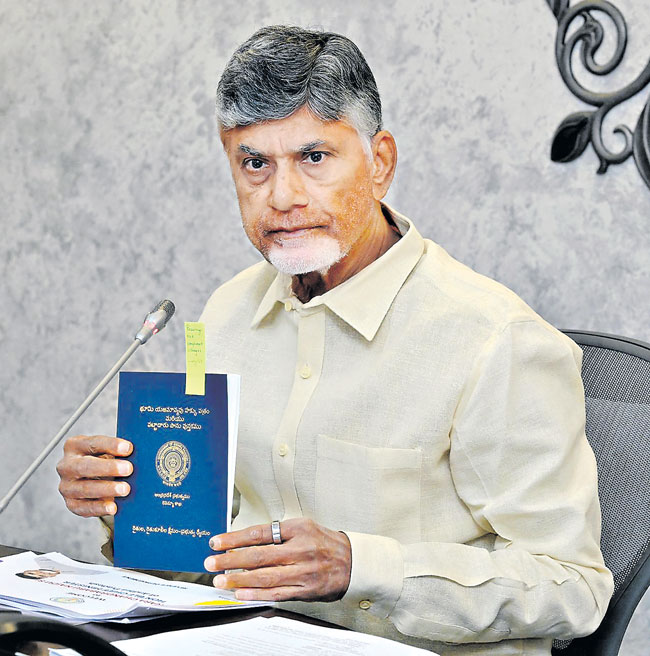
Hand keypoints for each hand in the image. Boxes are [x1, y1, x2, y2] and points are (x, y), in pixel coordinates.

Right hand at [56, 435, 132, 516]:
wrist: (93, 478)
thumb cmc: (103, 459)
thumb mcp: (108, 451)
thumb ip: (119, 451)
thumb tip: (139, 453)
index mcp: (75, 445)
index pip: (92, 443)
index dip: (111, 445)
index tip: (128, 448)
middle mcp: (66, 465)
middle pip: (85, 466)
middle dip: (108, 467)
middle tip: (128, 469)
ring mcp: (66, 486)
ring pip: (84, 488)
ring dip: (106, 489)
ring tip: (125, 489)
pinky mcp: (71, 503)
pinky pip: (84, 507)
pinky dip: (99, 508)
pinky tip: (113, 507)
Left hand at [204, 518, 351, 601]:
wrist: (352, 562)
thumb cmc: (324, 542)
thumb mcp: (304, 527)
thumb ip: (278, 534)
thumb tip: (245, 542)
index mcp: (298, 528)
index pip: (260, 532)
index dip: (235, 538)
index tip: (217, 542)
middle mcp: (300, 549)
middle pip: (259, 555)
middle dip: (231, 559)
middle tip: (211, 562)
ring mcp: (303, 571)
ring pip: (265, 576)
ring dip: (239, 579)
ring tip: (220, 580)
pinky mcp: (304, 589)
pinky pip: (276, 593)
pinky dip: (256, 594)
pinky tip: (240, 594)